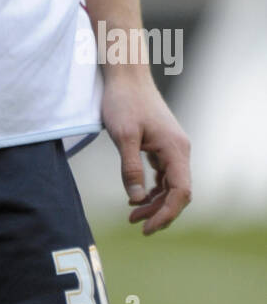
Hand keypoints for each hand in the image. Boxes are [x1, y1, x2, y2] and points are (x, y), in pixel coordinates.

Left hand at [100, 69, 191, 234]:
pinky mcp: (161, 145)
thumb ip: (130, 168)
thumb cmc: (124, 101)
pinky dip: (152, 188)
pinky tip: (137, 196)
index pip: (181, 192)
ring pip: (170, 184)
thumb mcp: (123, 135)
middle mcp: (179, 150)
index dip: (167, 213)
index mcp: (175, 149)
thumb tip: (135, 199)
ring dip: (154, 202)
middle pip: (177, 192)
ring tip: (133, 215)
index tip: (147, 227)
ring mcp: (171, 147)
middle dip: (159, 211)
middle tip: (135, 224)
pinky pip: (163, 174)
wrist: (125, 75)